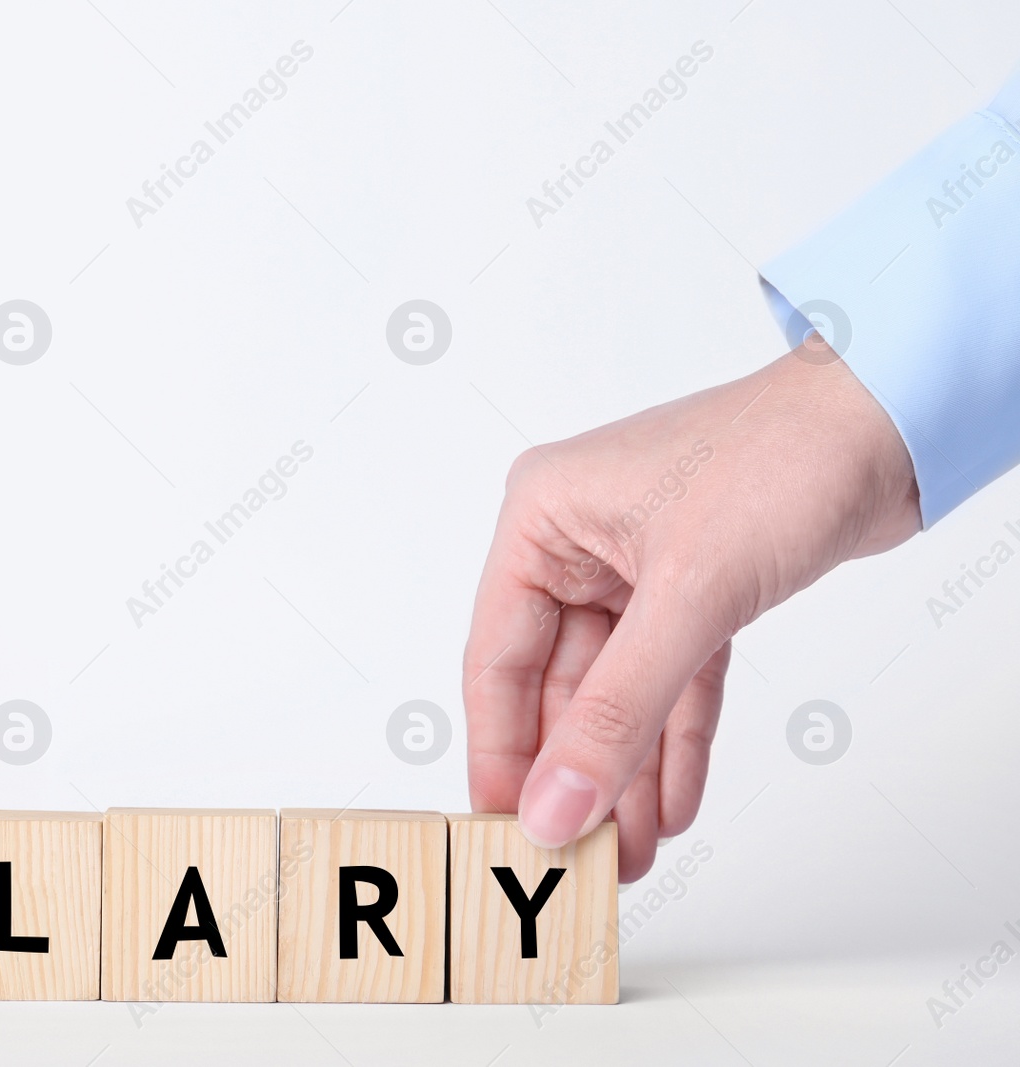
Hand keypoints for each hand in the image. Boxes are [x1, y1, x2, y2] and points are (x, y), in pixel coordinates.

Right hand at [462, 343, 919, 880]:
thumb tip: (558, 802)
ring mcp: (637, 570)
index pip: (498, 657)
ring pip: (619, 693)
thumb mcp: (688, 594)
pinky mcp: (697, 591)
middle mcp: (579, 545)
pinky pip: (673, 684)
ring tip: (631, 850)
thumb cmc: (780, 455)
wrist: (891, 422)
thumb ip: (619, 711)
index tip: (506, 824)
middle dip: (577, 773)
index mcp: (543, 520)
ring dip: (628, 771)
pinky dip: (676, 740)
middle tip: (580, 856)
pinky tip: (673, 800)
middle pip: (558, 685)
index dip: (501, 748)